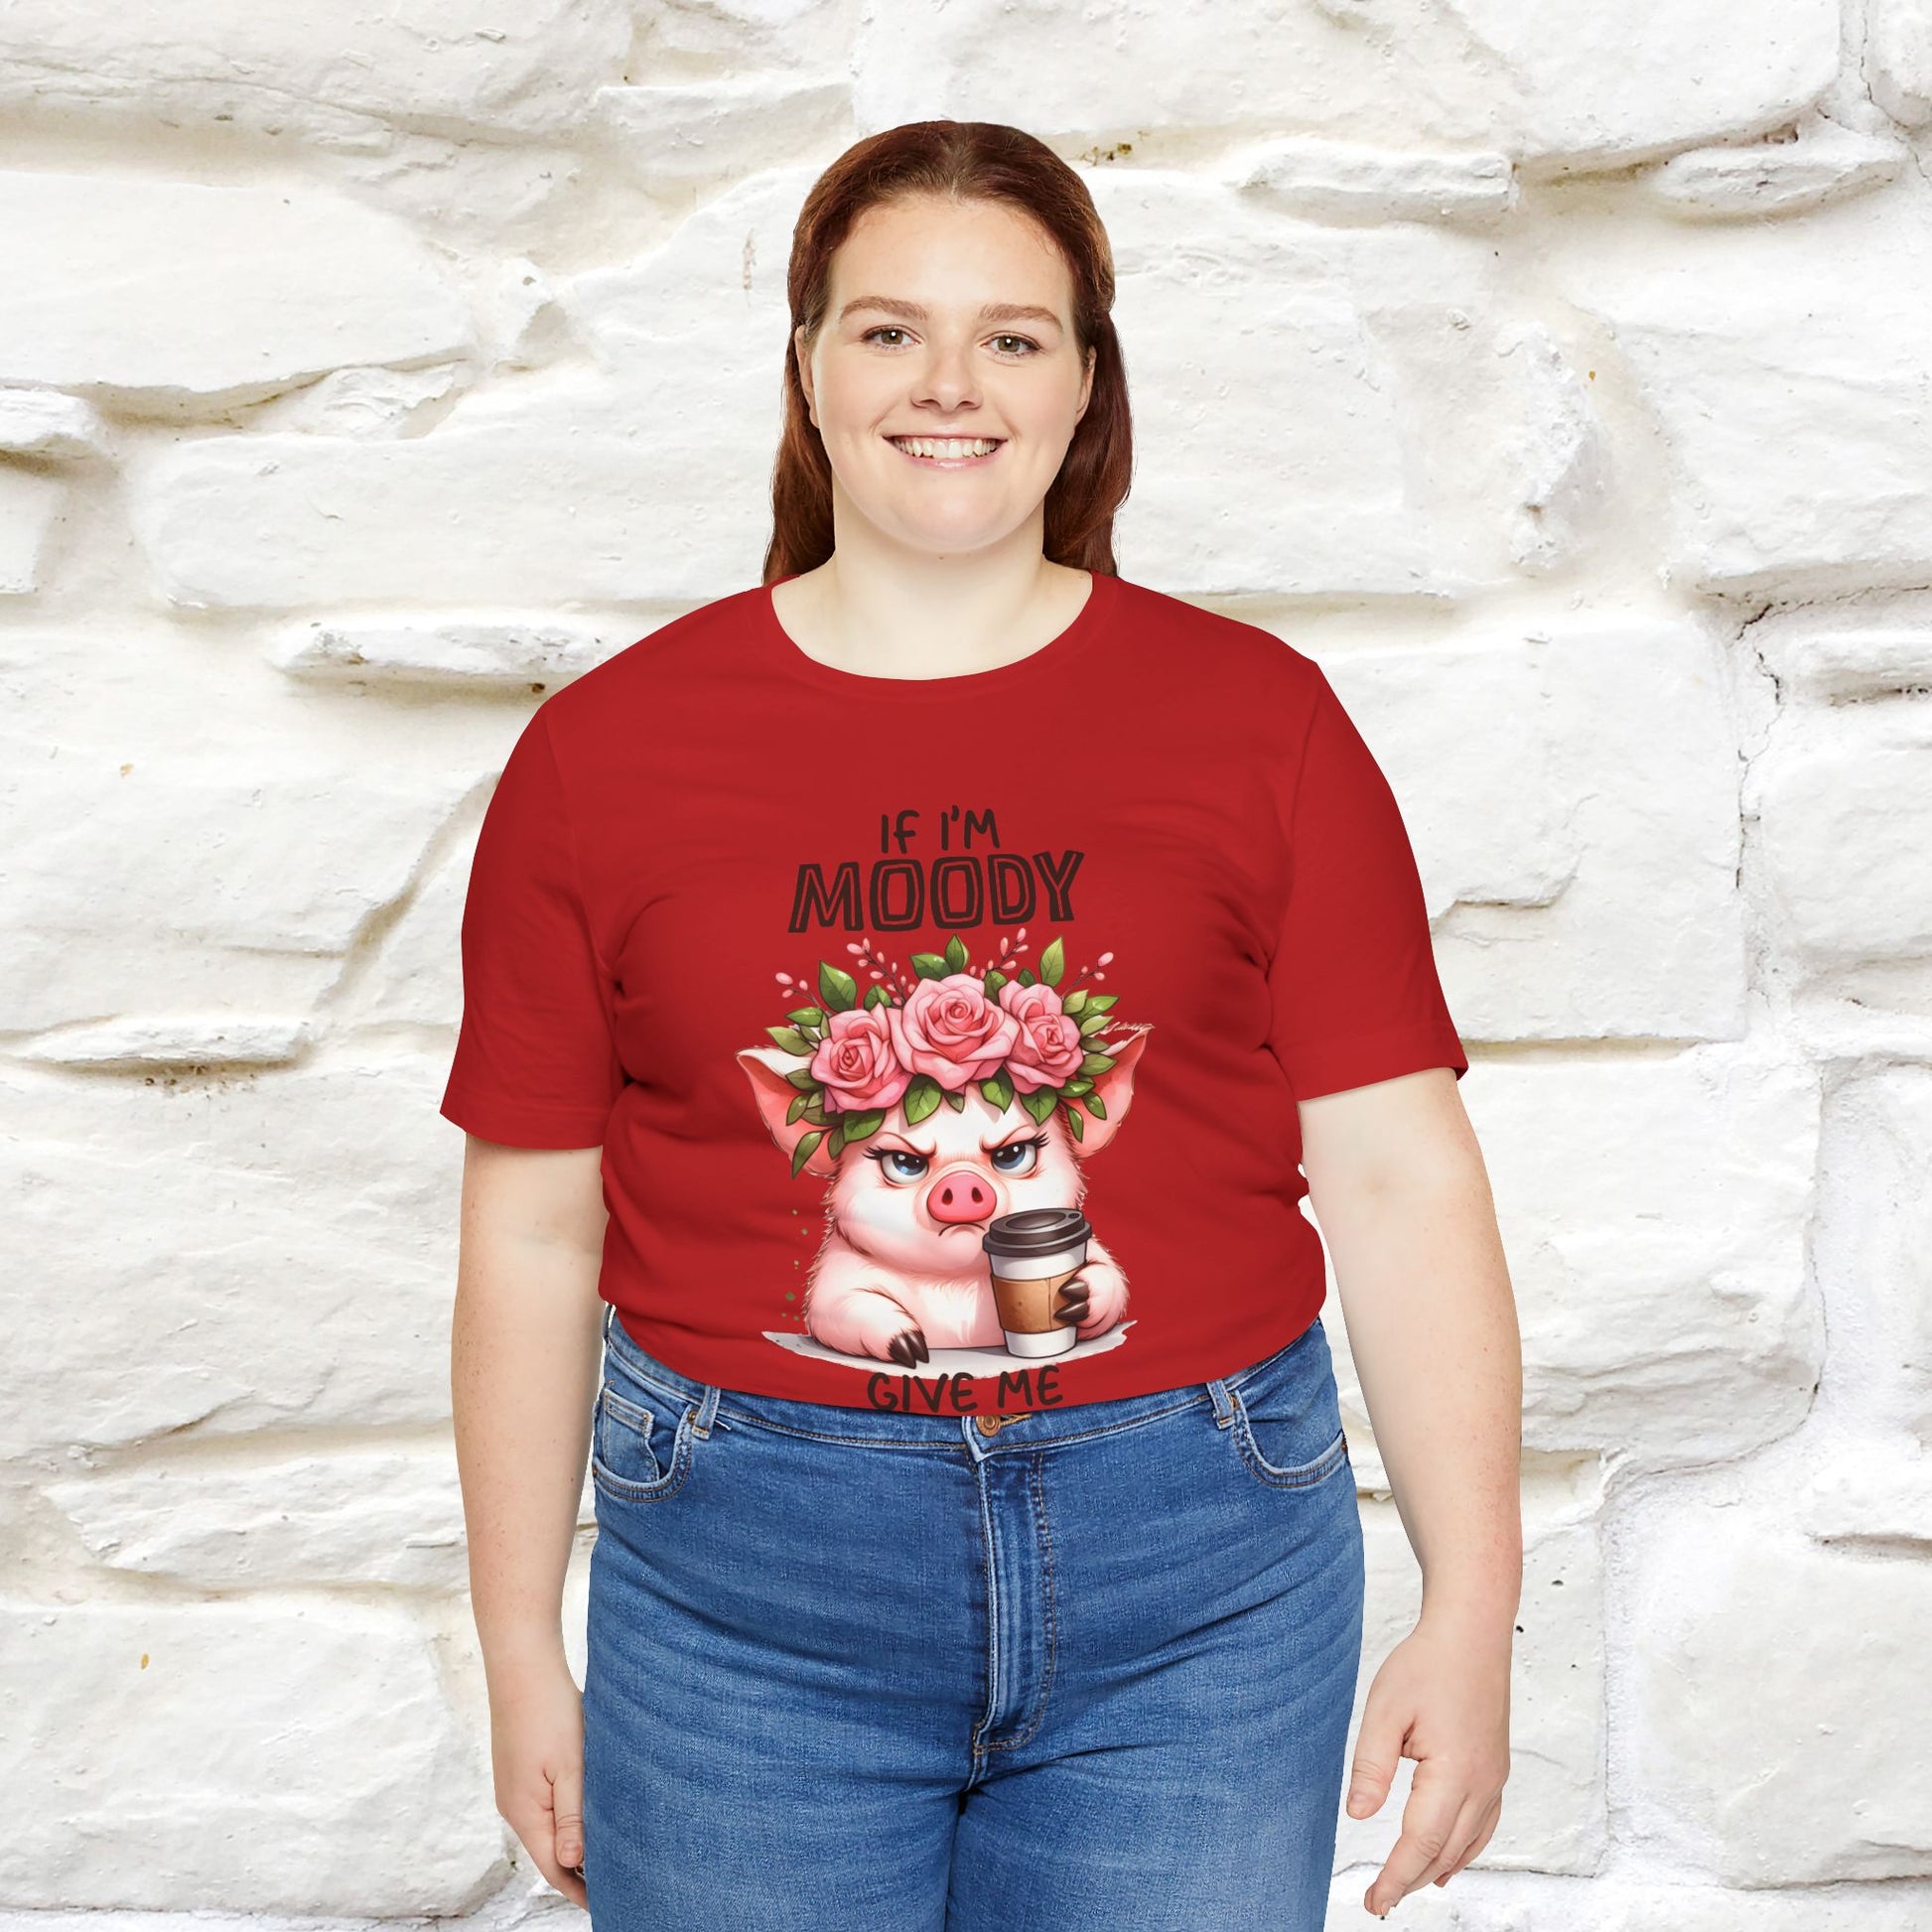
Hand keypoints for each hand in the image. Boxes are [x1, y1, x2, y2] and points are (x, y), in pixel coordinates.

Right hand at [487, 1651, 588, 1907]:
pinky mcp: (520, 1771)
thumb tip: (574, 1862)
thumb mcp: (569, 1765)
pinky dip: (566, 1816)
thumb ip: (572, 1815)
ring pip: (547, 1827)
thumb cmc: (549, 1710)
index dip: (579, 1888)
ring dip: (574, 1841)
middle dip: (579, 1870)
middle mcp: (515, 1807)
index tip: (608, 1901)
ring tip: (608, 1851)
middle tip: (617, 1880)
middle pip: (549, 1852)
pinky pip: (544, 1805)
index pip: (554, 1867)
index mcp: (525, 1813)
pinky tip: (587, 1810)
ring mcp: (515, 1789)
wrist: (522, 1665)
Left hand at [1345, 1603, 1511, 1915]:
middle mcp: (1483, 1784)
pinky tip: (1448, 1858)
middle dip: (1412, 1879)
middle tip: (1379, 1900)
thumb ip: (1371, 1766)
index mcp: (1455, 1774)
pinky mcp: (1496, 1767)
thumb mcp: (1385, 1710)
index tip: (1373, 1901)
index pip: (1422, 1843)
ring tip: (1406, 1885)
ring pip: (1469, 1843)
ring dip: (1437, 1867)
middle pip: (1446, 1851)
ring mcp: (1495, 1778)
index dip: (1396, 1877)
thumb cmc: (1428, 1664)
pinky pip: (1484, 1824)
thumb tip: (1357, 1815)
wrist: (1472, 1632)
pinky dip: (1464, 1848)